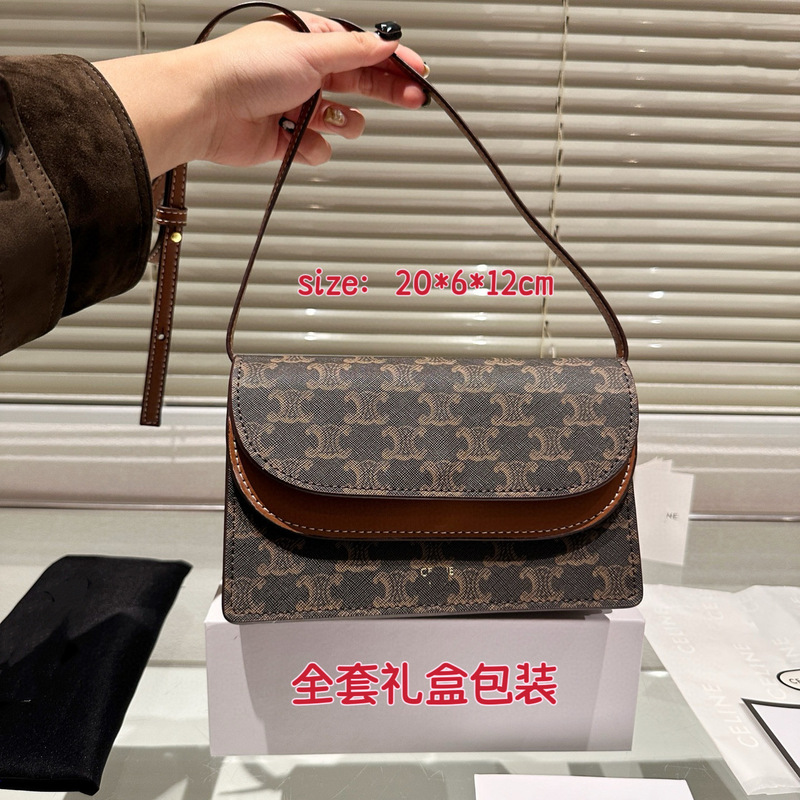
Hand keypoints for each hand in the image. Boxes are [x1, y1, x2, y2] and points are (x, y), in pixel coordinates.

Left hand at [95, 12, 426, 176]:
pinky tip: (296, 137)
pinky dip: (311, 147)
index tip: (419, 74)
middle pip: (359, 84)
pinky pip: (317, 148)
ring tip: (324, 118)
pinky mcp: (286, 138)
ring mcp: (296, 106)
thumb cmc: (244, 70)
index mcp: (310, 43)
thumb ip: (355, 51)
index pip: (363, 51)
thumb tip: (388, 41)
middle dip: (385, 92)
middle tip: (412, 100)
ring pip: (340, 120)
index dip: (394, 62)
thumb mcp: (310, 51)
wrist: (207, 108)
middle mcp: (305, 72)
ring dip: (339, 122)